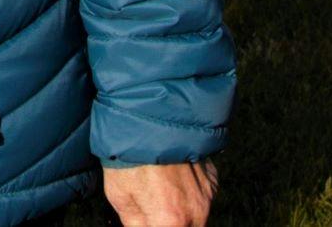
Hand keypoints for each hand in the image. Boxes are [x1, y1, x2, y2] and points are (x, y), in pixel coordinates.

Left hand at [104, 159, 218, 225]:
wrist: (145, 117)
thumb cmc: (126, 157)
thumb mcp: (120, 198)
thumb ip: (136, 224)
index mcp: (171, 222)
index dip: (153, 225)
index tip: (148, 218)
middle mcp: (196, 212)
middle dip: (170, 222)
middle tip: (153, 207)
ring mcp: (207, 195)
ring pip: (197, 216)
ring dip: (182, 211)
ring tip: (160, 191)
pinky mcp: (212, 178)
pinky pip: (203, 195)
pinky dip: (190, 192)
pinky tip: (172, 177)